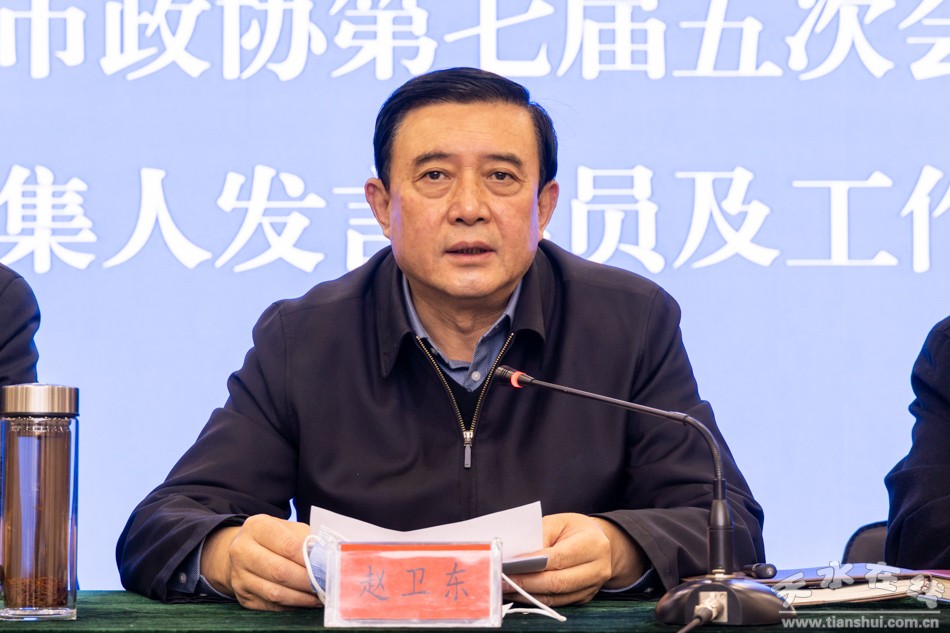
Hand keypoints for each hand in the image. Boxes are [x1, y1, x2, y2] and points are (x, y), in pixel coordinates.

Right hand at [200, 514, 321, 610]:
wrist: (243, 550)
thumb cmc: (273, 538)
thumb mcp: (288, 529)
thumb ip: (306, 540)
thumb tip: (324, 561)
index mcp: (257, 527)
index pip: (288, 545)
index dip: (309, 559)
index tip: (326, 567)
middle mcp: (242, 550)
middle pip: (280, 571)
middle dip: (307, 581)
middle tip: (325, 585)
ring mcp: (239, 575)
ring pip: (275, 593)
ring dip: (301, 598)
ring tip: (318, 596)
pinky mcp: (241, 595)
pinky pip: (270, 605)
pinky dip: (291, 606)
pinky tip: (304, 601)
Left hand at [504, 513, 646, 606]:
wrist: (600, 542)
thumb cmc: (574, 529)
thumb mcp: (558, 522)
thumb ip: (539, 537)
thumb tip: (517, 557)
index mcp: (592, 543)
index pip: (558, 558)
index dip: (532, 564)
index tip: (509, 565)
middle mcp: (597, 568)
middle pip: (558, 582)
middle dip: (527, 583)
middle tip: (503, 581)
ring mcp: (593, 586)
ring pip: (557, 597)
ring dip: (528, 595)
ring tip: (506, 589)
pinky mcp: (585, 597)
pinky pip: (558, 603)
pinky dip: (537, 600)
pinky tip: (520, 594)